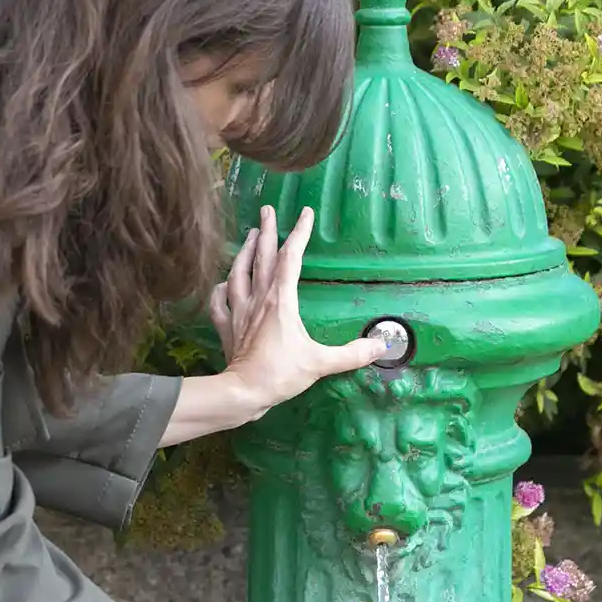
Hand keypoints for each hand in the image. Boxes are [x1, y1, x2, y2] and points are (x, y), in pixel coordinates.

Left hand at [209, 204, 388, 410]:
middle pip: (262, 257)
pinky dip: (221, 289)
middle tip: (267, 209)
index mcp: (281, 300)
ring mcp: (238, 311)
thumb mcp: (321, 363)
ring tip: (251, 235)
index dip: (300, 233)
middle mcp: (258, 299)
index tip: (305, 213)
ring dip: (245, 252)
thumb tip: (381, 345)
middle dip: (267, 230)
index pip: (291, 258)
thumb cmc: (280, 374)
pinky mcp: (227, 327)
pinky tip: (223, 284)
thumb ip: (352, 353)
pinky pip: (220, 302)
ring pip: (239, 273)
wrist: (242, 391)